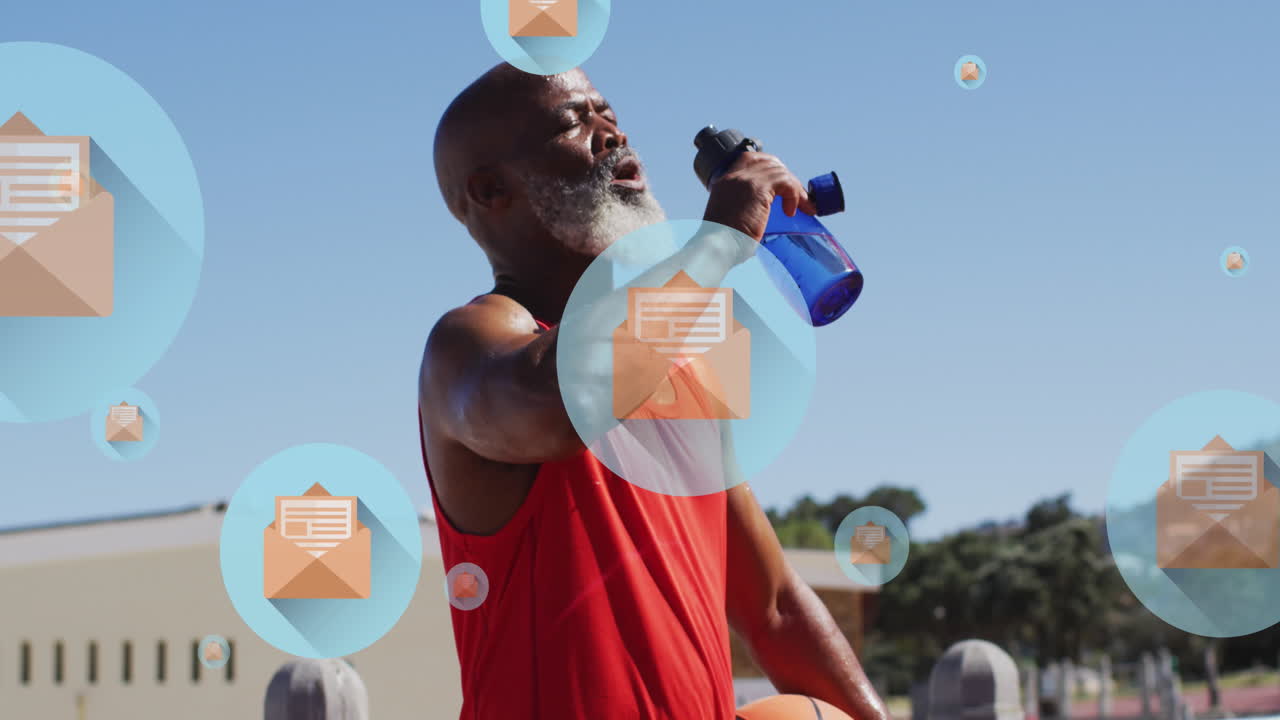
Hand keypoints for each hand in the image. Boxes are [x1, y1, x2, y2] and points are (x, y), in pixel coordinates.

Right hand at [702, 151, 816, 240]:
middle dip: (786, 176)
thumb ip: (743, 208)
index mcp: (725, 182)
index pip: (750, 160)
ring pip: (779, 171)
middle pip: (768, 161)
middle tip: (797, 197)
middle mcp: (734, 176)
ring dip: (795, 189)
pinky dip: (794, 195)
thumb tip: (761, 213)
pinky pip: (785, 182)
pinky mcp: (758, 189)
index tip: (780, 185)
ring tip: (801, 207)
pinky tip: (790, 211)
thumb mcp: (729, 219)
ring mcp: (745, 180)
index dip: (769, 168)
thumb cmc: (723, 244)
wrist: (717, 248)